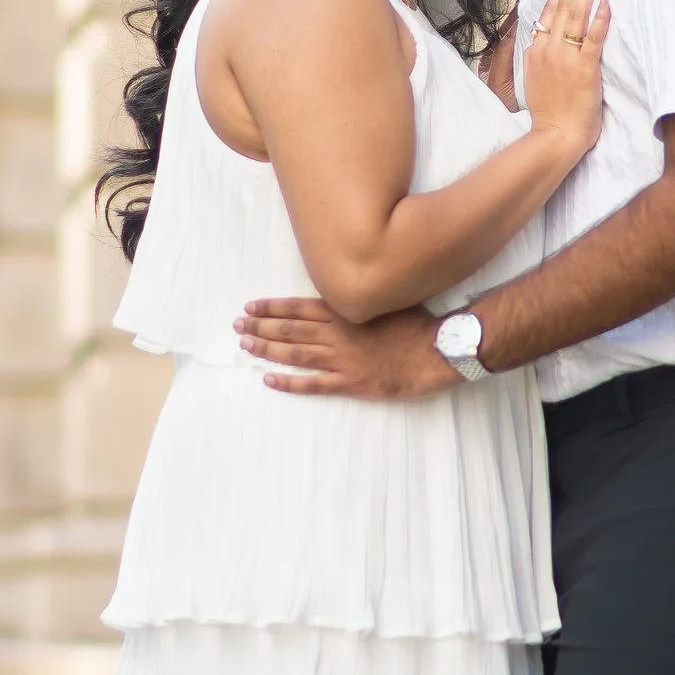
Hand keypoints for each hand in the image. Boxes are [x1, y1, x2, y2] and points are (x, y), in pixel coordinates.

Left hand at [235, 296, 451, 397]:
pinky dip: (289, 382)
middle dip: (261, 328)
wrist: (437, 351)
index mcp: (345, 311)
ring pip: (296, 354)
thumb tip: (346, 291)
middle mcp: (337, 334)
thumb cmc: (417, 323)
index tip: (250, 307)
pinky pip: (313, 384)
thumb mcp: (386, 299)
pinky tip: (269, 379)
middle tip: (238, 328)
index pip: (299, 307)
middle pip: (290, 330)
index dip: (272, 308)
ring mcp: (342, 360)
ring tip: (246, 348)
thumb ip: (360, 299)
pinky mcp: (350, 383)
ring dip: (268, 350)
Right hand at [522, 0, 609, 167]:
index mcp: (536, 50)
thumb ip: (543, 55)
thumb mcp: (537, 77)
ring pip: (575, 16)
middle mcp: (548, 49)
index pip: (547, 11)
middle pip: (562, 6)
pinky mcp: (584, 69)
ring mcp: (565, 58)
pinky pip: (593, 38)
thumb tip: (547, 38)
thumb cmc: (551, 112)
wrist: (555, 136)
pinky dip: (600, 17)